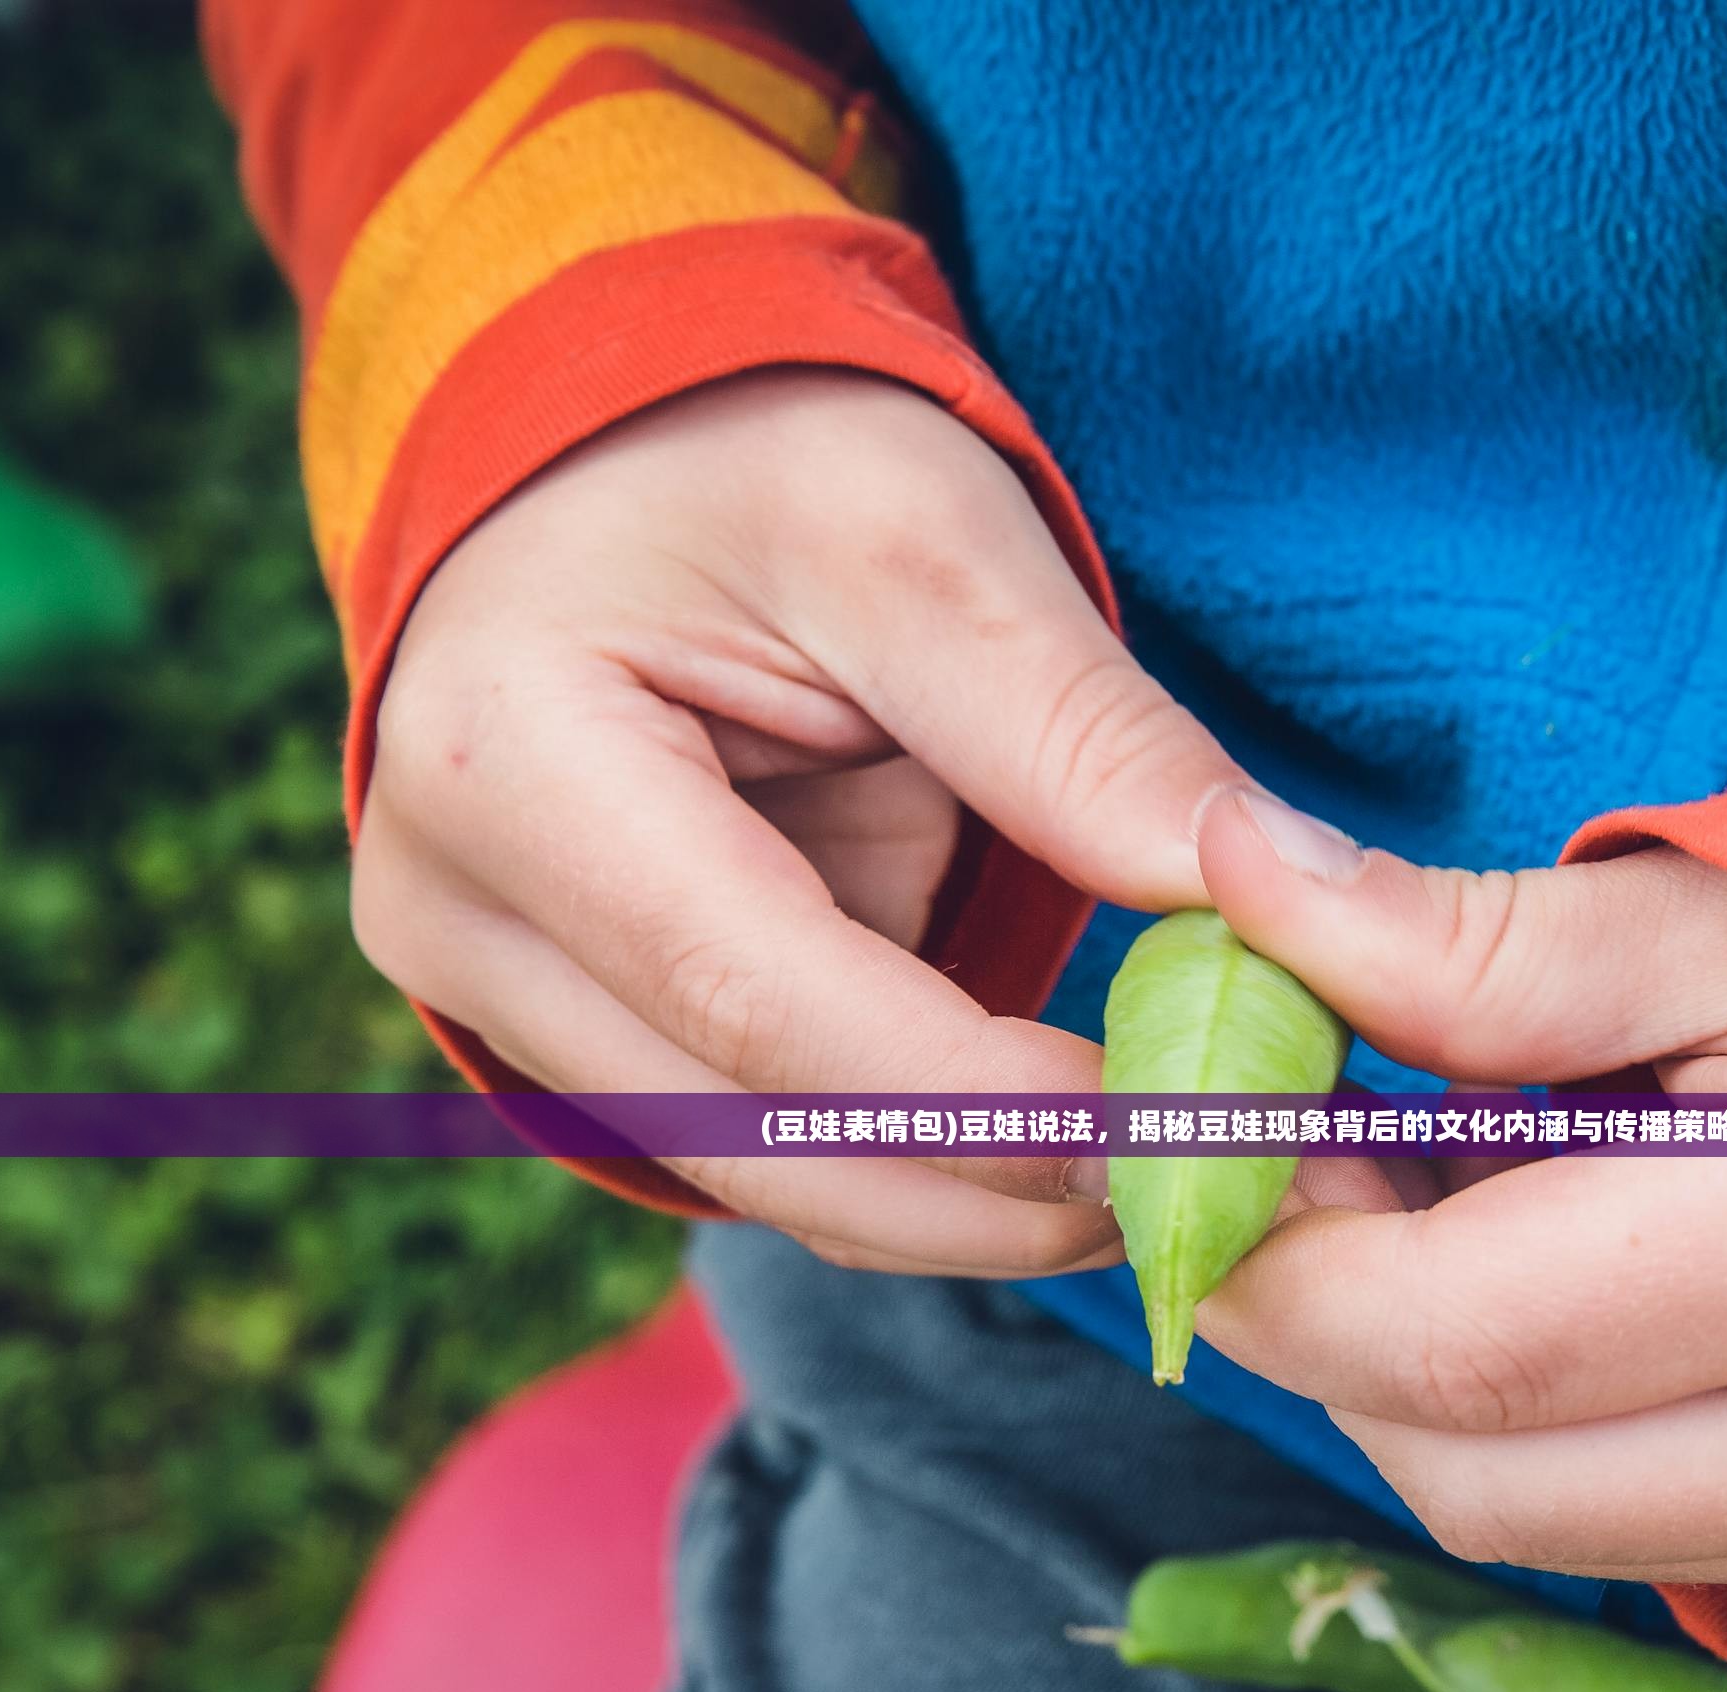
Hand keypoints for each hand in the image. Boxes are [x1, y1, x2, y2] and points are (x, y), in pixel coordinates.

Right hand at [356, 370, 1252, 1274]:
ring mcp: (493, 992)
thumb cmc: (757, 450)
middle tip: (1225, 1197)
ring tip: (1183, 1180)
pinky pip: (769, 1142)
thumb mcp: (929, 532)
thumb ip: (1077, 730)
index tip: (1188, 1132)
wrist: (616, 457)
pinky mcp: (571, 1032)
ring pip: (763, 1177)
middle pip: (756, 1137)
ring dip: (976, 1206)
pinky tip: (1078, 1148)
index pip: (765, 1003)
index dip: (986, 1103)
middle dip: (1001, 1193)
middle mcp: (455, 912)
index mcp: (507, 765)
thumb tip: (1271, 895)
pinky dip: (929, 1165)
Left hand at [1191, 791, 1726, 1584]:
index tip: (1199, 1130)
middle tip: (1315, 1152)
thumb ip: (1480, 940)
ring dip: (1418, 1374)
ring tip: (1461, 1187)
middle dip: (1325, 1322)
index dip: (1276, 1247)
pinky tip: (1568, 1269)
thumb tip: (1234, 880)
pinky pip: (1624, 1530)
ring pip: (1527, 1521)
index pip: (1455, 1333)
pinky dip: (1532, 1417)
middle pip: (1464, 1468)